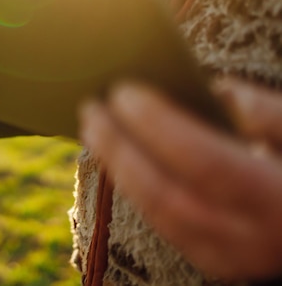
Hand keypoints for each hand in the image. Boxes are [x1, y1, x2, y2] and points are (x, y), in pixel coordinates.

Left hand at [79, 79, 281, 280]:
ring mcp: (234, 258)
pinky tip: (121, 161)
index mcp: (280, 199)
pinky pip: (167, 227)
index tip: (123, 89)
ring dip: (120, 170)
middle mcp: (252, 238)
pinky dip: (138, 191)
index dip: (159, 125)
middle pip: (164, 193)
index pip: (203, 160)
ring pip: (158, 216)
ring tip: (96, 130)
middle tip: (91, 107)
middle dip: (120, 148)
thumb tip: (220, 89)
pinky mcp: (222, 264)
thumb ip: (273, 115)